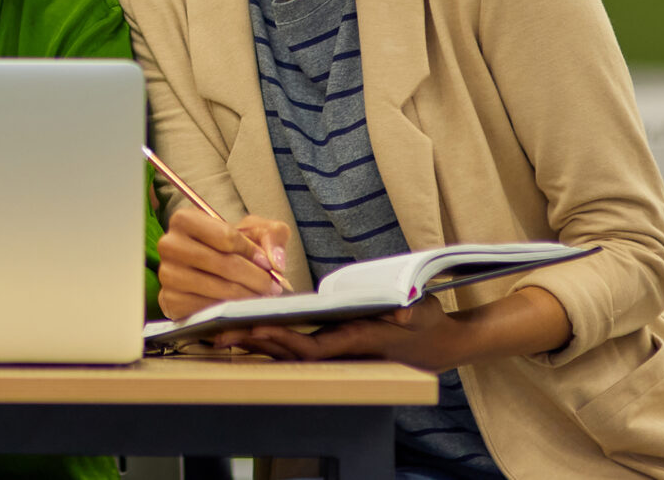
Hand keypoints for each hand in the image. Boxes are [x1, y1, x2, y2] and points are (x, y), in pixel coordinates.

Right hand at [158, 203, 291, 318]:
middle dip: (256, 278)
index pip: (227, 236)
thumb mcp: (253, 231)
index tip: (268, 264)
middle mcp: (170, 245)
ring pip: (219, 289)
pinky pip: (209, 309)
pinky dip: (231, 310)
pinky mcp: (171, 301)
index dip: (253, 252)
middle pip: (224, 264)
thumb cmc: (228, 247)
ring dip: (248, 296)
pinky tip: (242, 306)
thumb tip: (276, 261)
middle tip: (273, 287)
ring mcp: (168, 274)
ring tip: (262, 297)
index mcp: (184, 220)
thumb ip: (272, 235)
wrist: (204, 270)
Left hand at [225, 285, 569, 371]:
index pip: (313, 347)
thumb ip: (413, 310)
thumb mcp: (425, 310)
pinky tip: (250, 336)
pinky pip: (300, 349)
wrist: (446, 345)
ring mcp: (339, 352)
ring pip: (292, 354)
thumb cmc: (432, 322)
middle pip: (292, 353)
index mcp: (359, 343)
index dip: (283, 341)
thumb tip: (404, 310)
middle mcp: (344, 352)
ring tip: (222, 336)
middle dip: (256, 344)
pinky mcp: (338, 347)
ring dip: (259, 346)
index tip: (254, 330)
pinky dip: (274, 344)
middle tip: (218, 335)